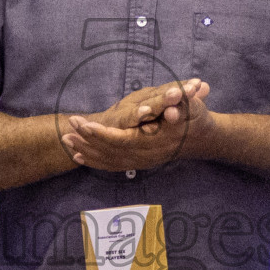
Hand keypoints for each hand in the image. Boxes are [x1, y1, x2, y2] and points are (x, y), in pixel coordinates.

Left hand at [62, 80, 213, 170]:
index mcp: (156, 142)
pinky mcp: (139, 163)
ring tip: (66, 141)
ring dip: (87, 152)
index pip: (123, 140)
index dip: (102, 134)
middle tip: (67, 130)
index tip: (84, 125)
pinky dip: (95, 161)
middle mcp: (147, 156)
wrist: (203, 138)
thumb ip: (182, 104)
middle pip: (111, 152)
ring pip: (109, 161)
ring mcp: (142, 162)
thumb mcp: (193, 107)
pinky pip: (113, 165)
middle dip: (87, 141)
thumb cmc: (196, 117)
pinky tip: (79, 156)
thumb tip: (171, 111)